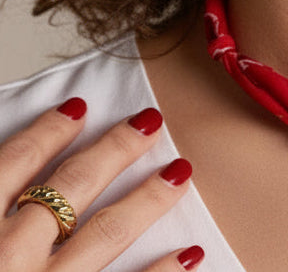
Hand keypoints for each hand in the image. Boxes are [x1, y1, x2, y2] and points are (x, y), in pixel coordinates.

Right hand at [0, 97, 203, 270]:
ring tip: (180, 172)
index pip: (10, 166)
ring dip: (148, 200)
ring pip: (105, 235)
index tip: (79, 108)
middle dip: (114, 150)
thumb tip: (5, 180)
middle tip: (150, 122)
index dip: (47, 133)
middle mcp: (6, 257)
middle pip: (69, 188)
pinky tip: (192, 255)